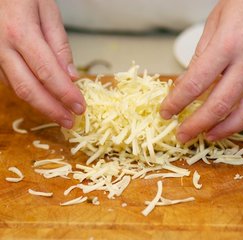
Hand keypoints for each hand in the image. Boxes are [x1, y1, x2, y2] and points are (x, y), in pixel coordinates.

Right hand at [0, 0, 85, 127]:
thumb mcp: (48, 11)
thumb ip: (59, 45)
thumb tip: (71, 77)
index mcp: (19, 32)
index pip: (47, 72)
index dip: (65, 94)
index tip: (80, 108)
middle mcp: (1, 47)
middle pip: (28, 88)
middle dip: (52, 109)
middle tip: (69, 122)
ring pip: (17, 88)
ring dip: (41, 105)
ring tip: (61, 114)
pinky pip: (10, 81)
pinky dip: (30, 93)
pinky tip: (44, 99)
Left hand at [160, 0, 242, 141]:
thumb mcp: (214, 25)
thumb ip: (200, 58)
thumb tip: (184, 84)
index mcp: (227, 45)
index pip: (194, 83)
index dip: (177, 102)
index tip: (166, 112)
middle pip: (219, 104)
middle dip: (197, 125)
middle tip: (183, 135)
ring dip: (225, 129)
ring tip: (208, 136)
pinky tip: (234, 122)